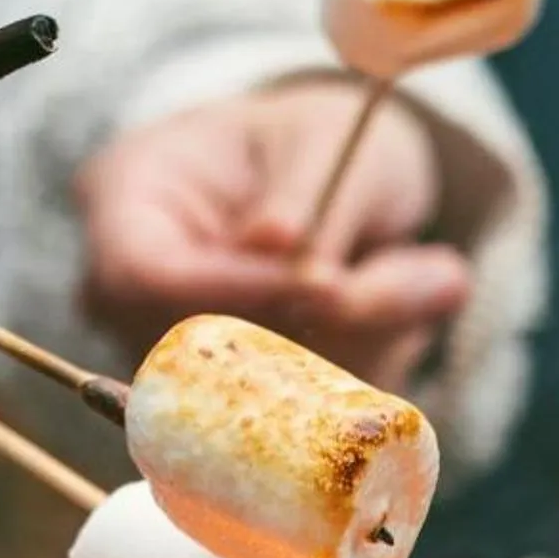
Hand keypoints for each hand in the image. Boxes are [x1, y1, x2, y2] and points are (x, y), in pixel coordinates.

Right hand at [78, 79, 472, 393]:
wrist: (329, 184)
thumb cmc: (311, 140)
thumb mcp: (325, 137)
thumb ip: (318, 195)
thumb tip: (297, 259)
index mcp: (126, 200)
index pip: (146, 274)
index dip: (237, 293)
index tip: (331, 284)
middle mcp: (133, 296)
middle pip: (208, 353)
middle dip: (328, 330)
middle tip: (430, 278)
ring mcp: (181, 363)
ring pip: (270, 400)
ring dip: (370, 351)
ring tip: (432, 276)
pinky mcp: (241, 409)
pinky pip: (311, 420)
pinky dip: (376, 372)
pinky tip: (411, 305)